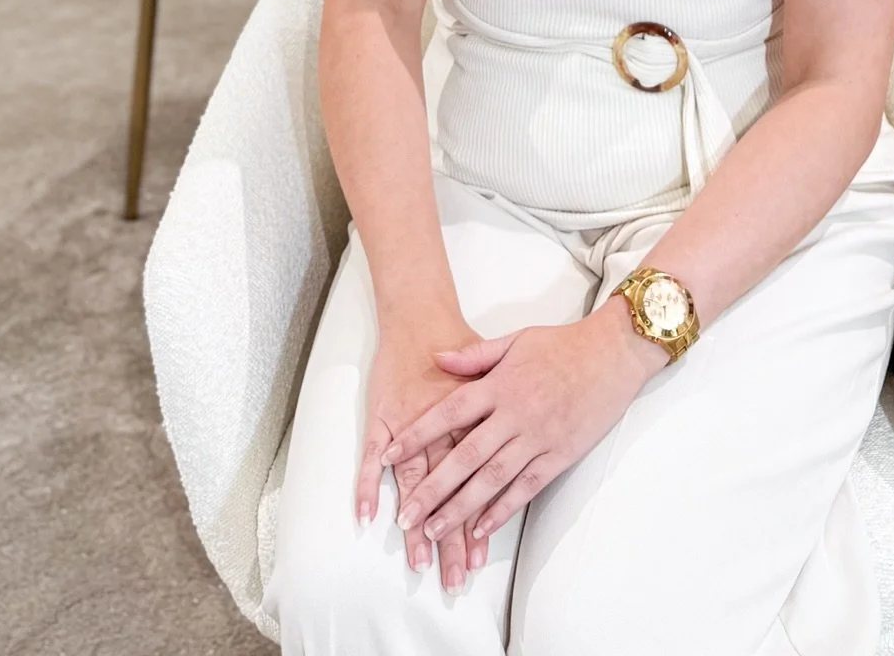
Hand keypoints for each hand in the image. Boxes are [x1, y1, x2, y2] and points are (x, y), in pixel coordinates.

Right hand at [358, 322, 485, 591]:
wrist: (423, 313)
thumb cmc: (461, 343)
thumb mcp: (499, 368)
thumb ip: (508, 410)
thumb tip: (527, 438)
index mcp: (476, 421)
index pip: (480, 481)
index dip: (480, 520)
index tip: (481, 559)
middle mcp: (445, 429)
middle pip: (451, 491)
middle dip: (452, 537)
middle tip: (454, 579)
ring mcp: (410, 423)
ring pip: (416, 482)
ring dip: (417, 523)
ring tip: (420, 563)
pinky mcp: (383, 416)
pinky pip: (372, 456)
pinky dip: (368, 486)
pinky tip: (366, 516)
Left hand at [389, 302, 665, 560]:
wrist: (613, 353)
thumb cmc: (562, 345)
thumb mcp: (516, 340)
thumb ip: (475, 355)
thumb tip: (437, 358)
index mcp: (500, 384)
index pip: (449, 412)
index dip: (417, 434)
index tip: (389, 455)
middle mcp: (515, 413)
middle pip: (466, 457)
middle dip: (432, 488)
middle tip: (406, 516)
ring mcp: (538, 437)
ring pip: (493, 479)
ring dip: (461, 508)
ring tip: (434, 530)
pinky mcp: (560, 455)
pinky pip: (527, 487)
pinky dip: (503, 510)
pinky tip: (482, 528)